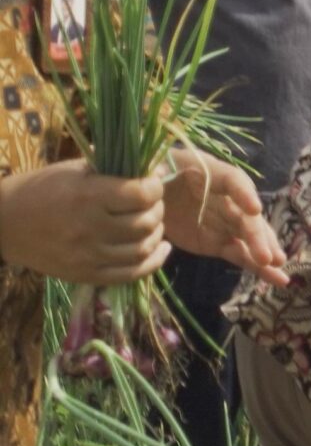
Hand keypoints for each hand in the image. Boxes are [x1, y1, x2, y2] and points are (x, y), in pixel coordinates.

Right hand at [0, 159, 167, 284]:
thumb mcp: (75, 170)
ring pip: (142, 248)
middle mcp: (89, 228)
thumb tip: (159, 172)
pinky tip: (160, 248)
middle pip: (145, 222)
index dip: (155, 186)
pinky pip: (131, 274)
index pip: (142, 194)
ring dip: (155, 233)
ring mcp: (87, 256)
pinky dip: (153, 261)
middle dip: (156, 208)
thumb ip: (116, 170)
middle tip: (150, 203)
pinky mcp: (85, 275)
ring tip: (151, 222)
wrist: (3, 223)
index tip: (151, 183)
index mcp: (87, 196)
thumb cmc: (41, 189)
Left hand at [160, 149, 287, 287]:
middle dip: (257, 235)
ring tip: (279, 268)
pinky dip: (255, 266)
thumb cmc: (155, 172)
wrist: (153, 192)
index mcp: (210, 173)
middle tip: (268, 256)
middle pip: (246, 215)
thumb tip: (152, 176)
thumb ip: (152, 171)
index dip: (244, 194)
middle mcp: (227, 198)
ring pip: (249, 237)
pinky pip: (239, 254)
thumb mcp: (151, 165)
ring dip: (264, 252)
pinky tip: (275, 278)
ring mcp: (225, 222)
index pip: (233, 181)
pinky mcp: (218, 242)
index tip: (254, 209)